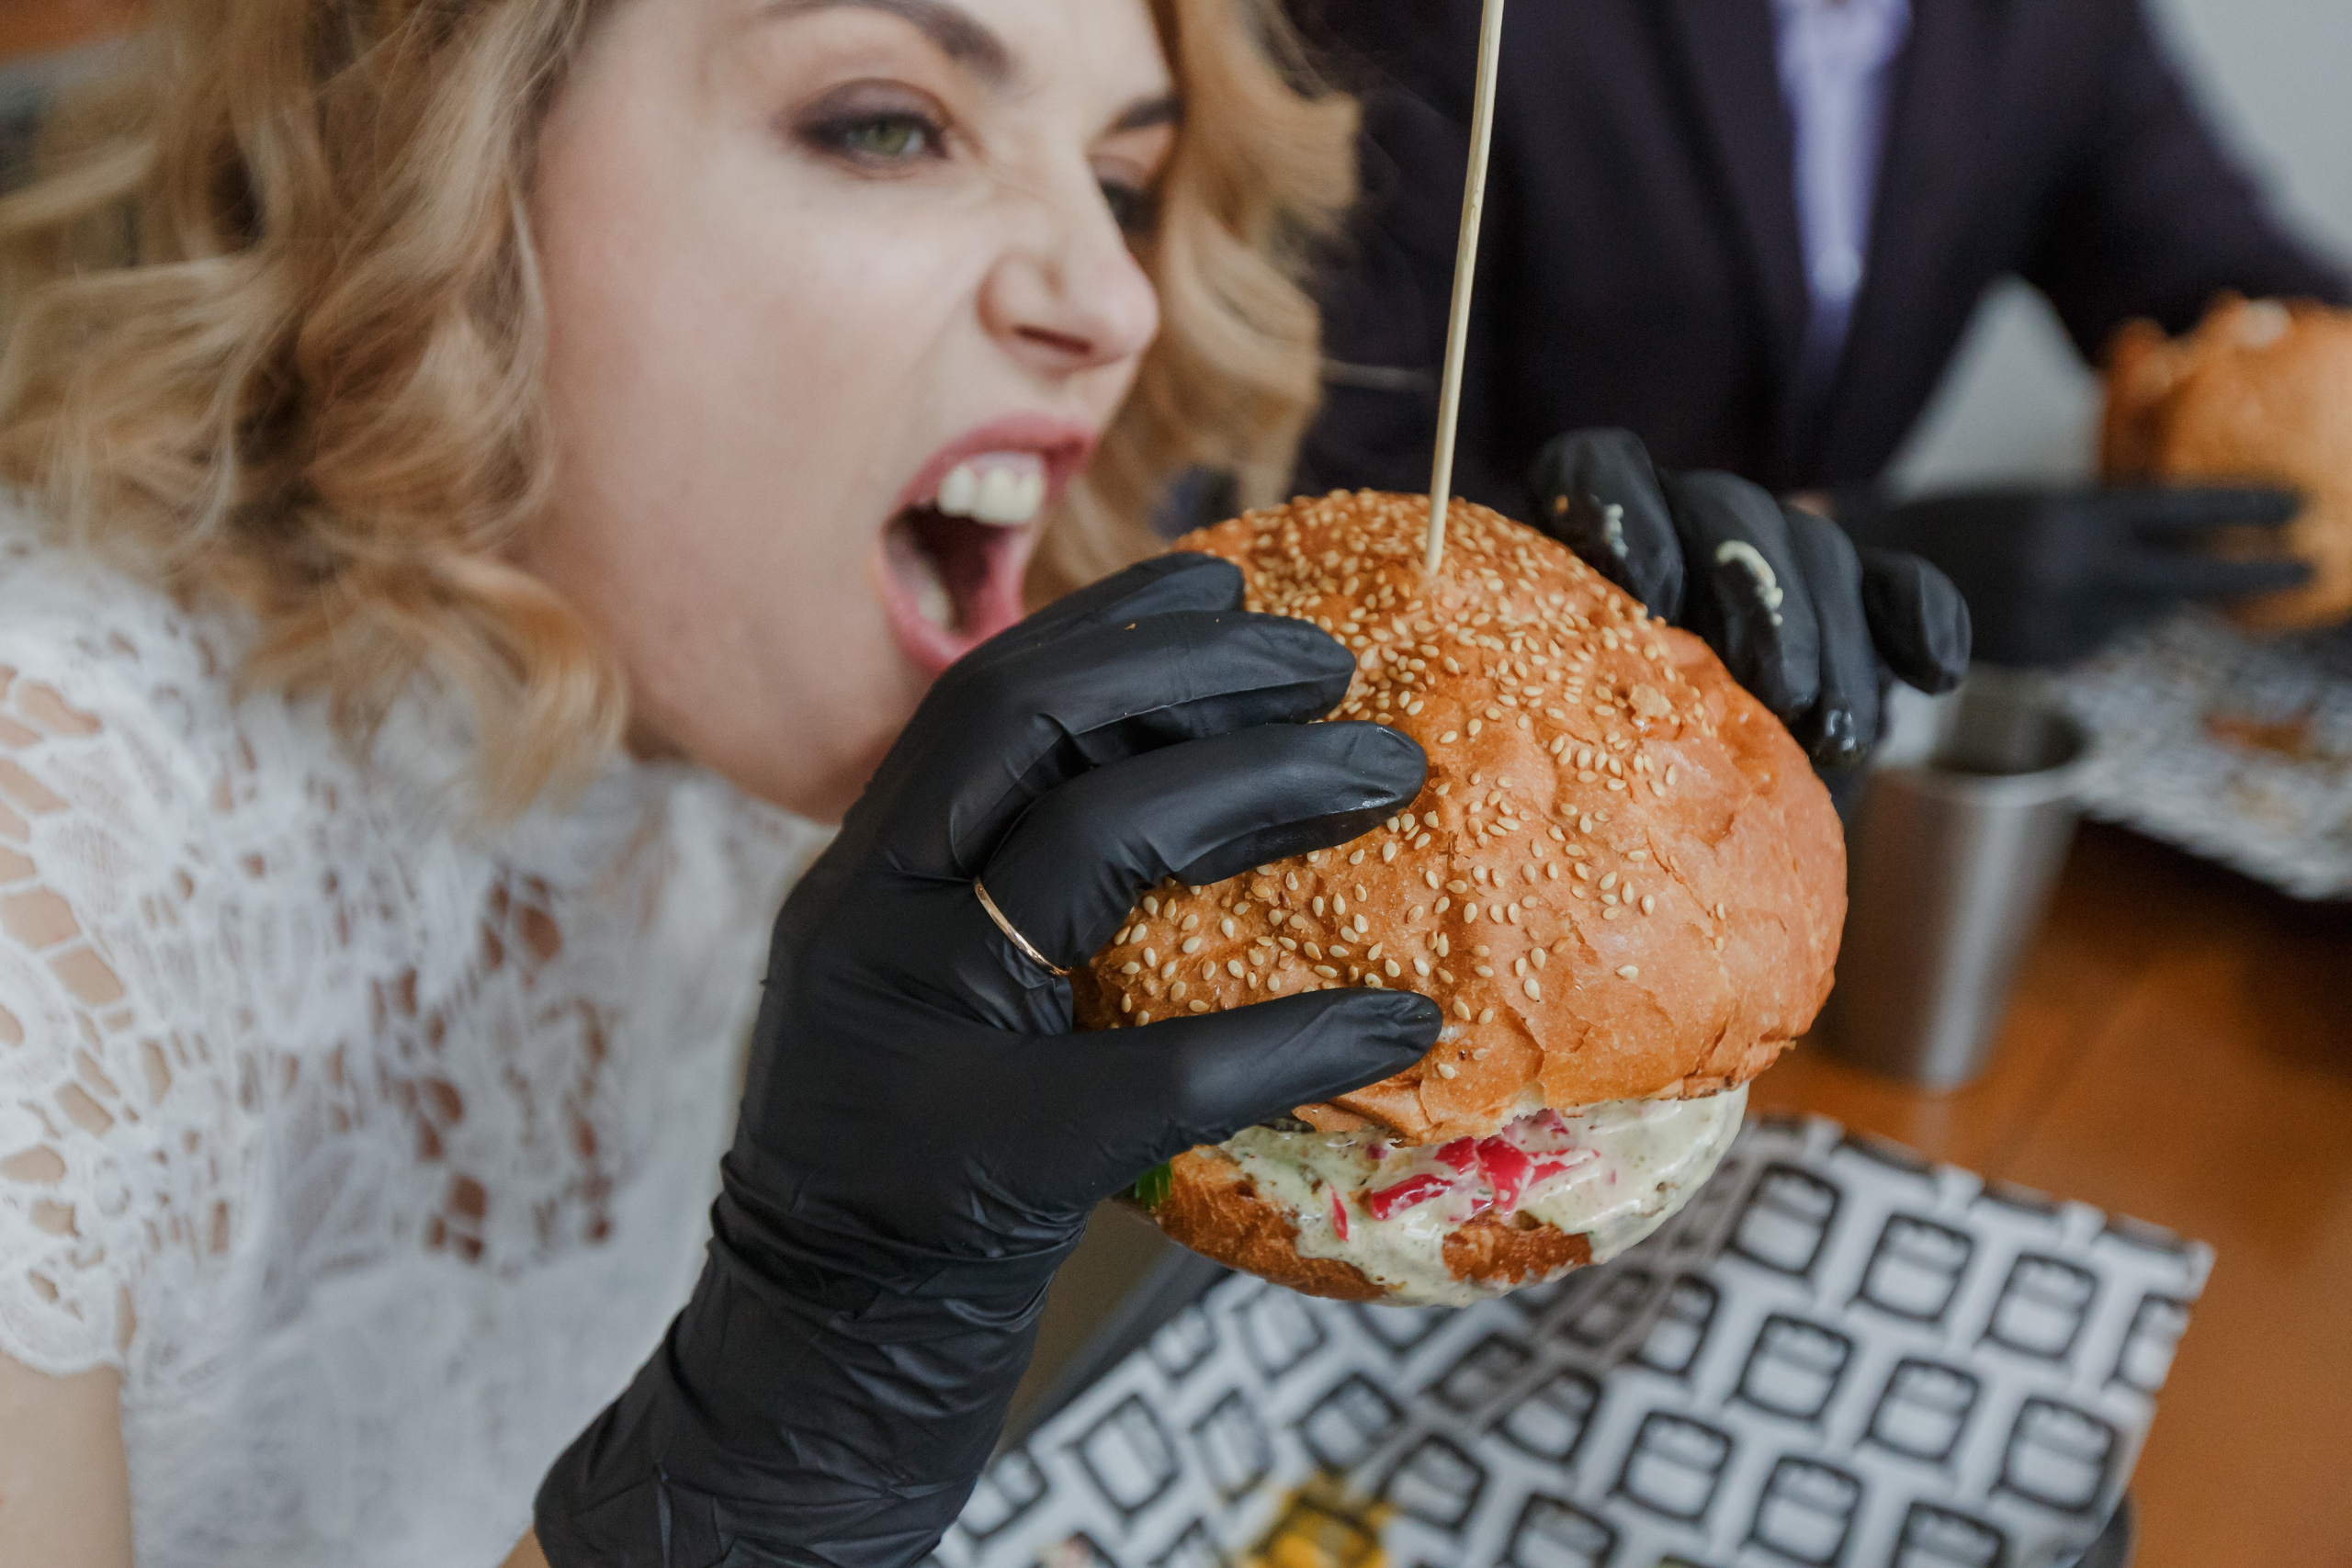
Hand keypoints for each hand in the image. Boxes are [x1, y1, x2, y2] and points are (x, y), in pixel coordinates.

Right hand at [533, 555, 1442, 1567]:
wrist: (820, 1343)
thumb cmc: (916, 1167)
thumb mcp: (944, 1001)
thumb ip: (1019, 902)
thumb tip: (1192, 795)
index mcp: (865, 876)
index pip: (980, 700)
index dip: (1112, 624)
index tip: (1232, 583)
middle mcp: (868, 918)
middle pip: (1022, 726)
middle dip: (1191, 668)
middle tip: (1335, 666)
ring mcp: (913, 1021)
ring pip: (1089, 851)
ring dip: (1257, 787)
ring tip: (1387, 776)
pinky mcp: (987, 1148)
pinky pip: (1162, 1072)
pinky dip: (1293, 1038)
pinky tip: (1397, 1025)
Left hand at [1527, 429, 1970, 771]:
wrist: (1699, 820)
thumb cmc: (1606, 776)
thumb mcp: (1578, 740)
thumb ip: (1567, 700)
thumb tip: (1541, 733)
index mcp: (1592, 540)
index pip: (1593, 468)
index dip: (1614, 509)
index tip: (1638, 586)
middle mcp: (1682, 521)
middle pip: (1724, 510)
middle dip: (1758, 600)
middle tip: (1773, 691)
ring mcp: (1774, 550)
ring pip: (1814, 550)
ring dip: (1831, 643)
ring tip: (1831, 736)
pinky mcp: (1860, 593)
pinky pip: (1901, 585)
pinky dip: (1924, 622)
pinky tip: (1934, 675)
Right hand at [1832, 485, 2310, 665]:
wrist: (1871, 567)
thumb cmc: (1961, 522)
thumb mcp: (2040, 505)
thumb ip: (2104, 525)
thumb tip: (2184, 549)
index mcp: (2071, 518)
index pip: (2179, 510)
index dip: (2244, 509)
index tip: (2301, 505)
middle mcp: (2072, 572)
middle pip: (2183, 575)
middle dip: (2250, 571)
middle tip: (2309, 561)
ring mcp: (2057, 621)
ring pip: (2136, 612)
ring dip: (2135, 595)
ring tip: (2073, 572)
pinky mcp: (2041, 658)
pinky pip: (2095, 640)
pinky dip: (2088, 622)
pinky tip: (2039, 605)